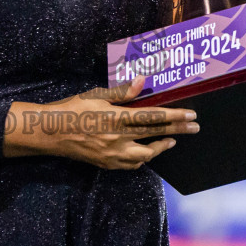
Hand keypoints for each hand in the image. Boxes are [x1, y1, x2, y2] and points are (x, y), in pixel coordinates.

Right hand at [2, 75, 198, 169]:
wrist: (50, 132)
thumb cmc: (72, 108)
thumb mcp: (96, 95)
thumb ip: (121, 92)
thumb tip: (141, 82)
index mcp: (116, 117)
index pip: (153, 117)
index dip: (175, 116)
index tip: (191, 115)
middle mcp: (118, 138)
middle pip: (155, 134)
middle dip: (178, 131)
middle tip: (195, 128)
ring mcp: (112, 154)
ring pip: (146, 154)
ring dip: (161, 147)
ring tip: (171, 140)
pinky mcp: (106, 164)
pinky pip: (131, 164)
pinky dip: (143, 158)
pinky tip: (147, 152)